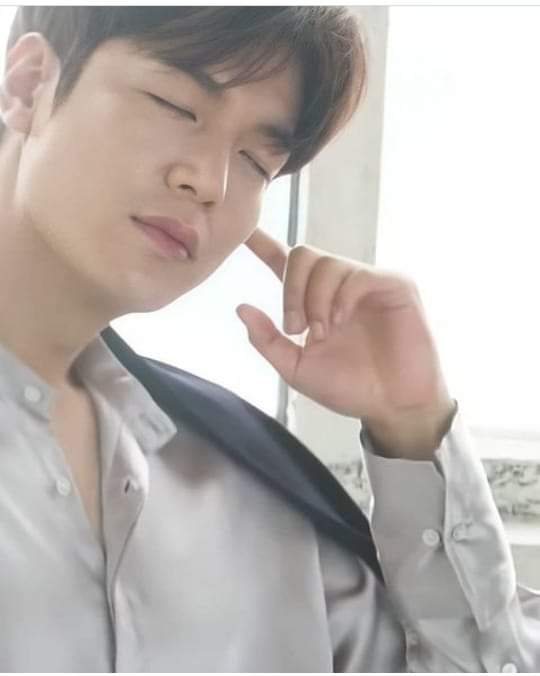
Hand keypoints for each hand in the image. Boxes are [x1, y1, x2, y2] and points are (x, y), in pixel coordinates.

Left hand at [237, 229, 456, 458]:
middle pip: (302, 254)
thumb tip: (241, 308)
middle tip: (296, 329)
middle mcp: (338, 286)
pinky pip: (358, 275)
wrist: (392, 406)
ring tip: (323, 333)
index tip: (243, 229)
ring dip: (315, 300)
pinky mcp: (394, 286)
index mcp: (313, 301)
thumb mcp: (297, 369)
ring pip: (327, 263)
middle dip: (290, 290)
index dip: (262, 242)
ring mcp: (366, 283)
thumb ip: (267, 340)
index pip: (284, 261)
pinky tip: (342, 322)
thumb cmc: (350, 388)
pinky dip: (341, 298)